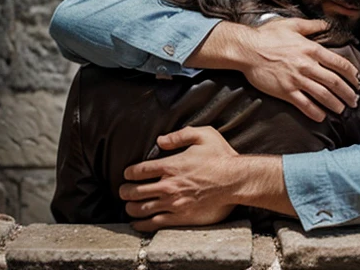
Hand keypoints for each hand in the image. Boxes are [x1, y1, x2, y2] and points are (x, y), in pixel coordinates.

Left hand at [120, 127, 235, 230]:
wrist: (236, 181)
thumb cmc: (221, 156)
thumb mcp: (203, 134)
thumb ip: (179, 135)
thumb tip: (160, 140)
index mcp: (171, 165)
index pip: (140, 170)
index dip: (130, 172)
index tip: (128, 173)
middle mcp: (168, 185)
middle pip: (135, 191)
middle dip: (125, 191)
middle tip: (123, 190)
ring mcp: (173, 203)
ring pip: (142, 209)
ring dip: (130, 207)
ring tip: (128, 206)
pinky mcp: (180, 217)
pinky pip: (155, 224)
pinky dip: (141, 224)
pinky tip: (136, 223)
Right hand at [189, 18, 359, 121]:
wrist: (246, 49)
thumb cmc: (268, 35)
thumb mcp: (292, 24)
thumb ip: (312, 25)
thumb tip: (327, 24)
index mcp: (311, 49)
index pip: (339, 64)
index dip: (352, 75)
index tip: (358, 82)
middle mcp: (307, 65)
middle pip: (335, 82)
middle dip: (348, 93)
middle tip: (355, 101)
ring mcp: (297, 80)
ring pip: (323, 95)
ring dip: (336, 105)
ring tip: (342, 110)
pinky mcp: (285, 91)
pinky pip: (305, 105)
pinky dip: (315, 112)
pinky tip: (321, 117)